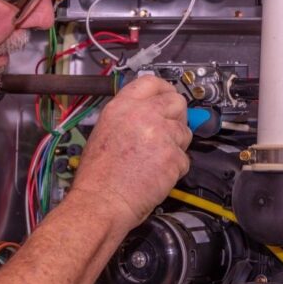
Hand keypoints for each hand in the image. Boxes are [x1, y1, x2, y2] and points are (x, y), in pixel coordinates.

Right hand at [70, 76, 191, 227]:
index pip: (151, 82)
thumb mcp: (104, 131)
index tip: (167, 94)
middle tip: (168, 128)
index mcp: (122, 107)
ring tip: (155, 159)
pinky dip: (175, 168)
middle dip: (177, 115)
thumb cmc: (97, 176)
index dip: (164, 88)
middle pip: (177, 101)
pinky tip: (156, 174)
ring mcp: (161, 134)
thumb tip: (147, 111)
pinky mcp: (173, 156)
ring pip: (185, 131)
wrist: (101, 201)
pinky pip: (184, 158)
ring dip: (176, 144)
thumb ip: (128, 116)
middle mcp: (143, 115)